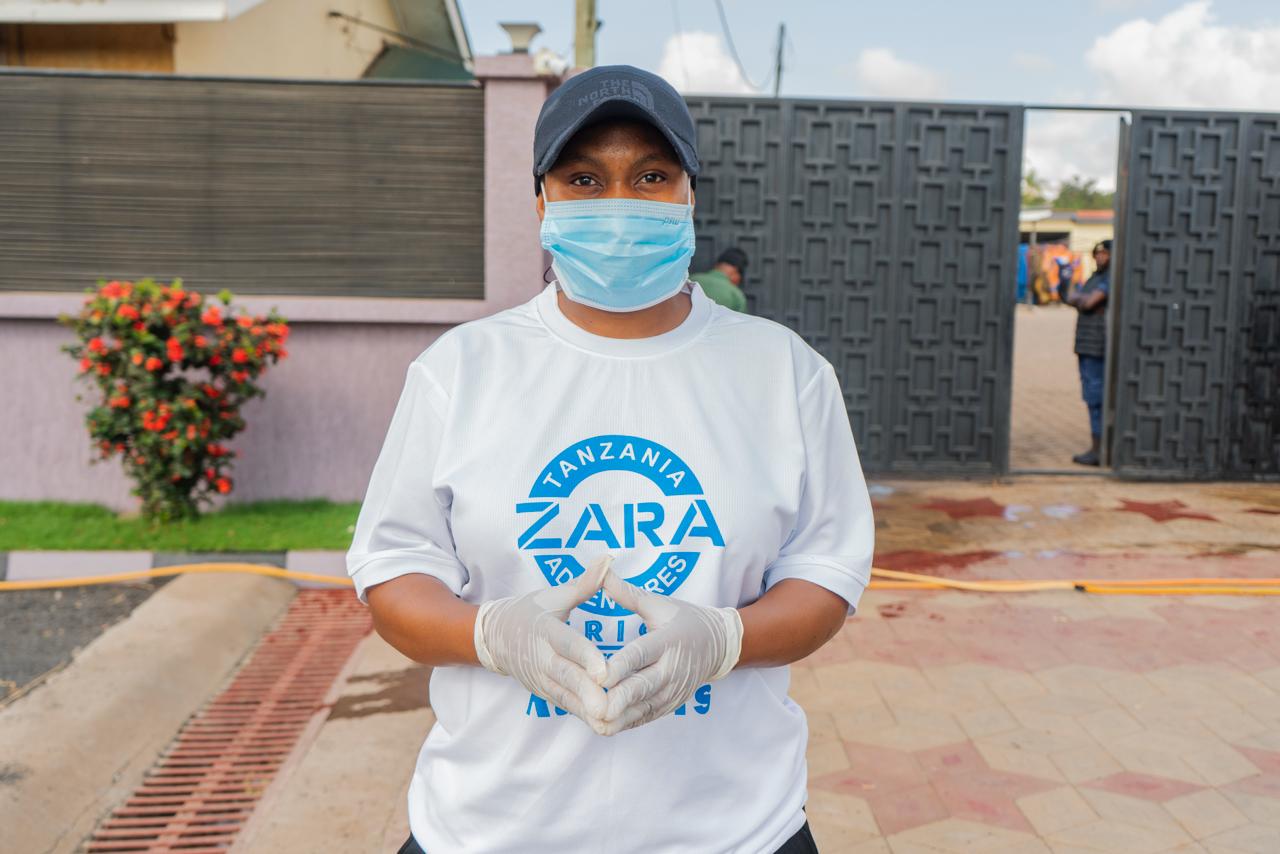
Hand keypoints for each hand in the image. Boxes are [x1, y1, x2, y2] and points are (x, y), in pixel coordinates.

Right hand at [474, 554, 610, 728]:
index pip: (566, 644)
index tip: (604, 670)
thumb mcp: (554, 595)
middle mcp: (540, 658)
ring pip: (566, 696)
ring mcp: (541, 679)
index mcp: (545, 630)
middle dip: (587, 693)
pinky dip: (583, 716)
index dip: (585, 657)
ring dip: (586, 710)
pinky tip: (605, 725)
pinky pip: (566, 705)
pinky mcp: (545, 692)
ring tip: (610, 721)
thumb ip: (584, 583)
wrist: (494, 638)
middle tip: (608, 706)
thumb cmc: (531, 612)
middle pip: (566, 676)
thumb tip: (608, 561)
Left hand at [597, 568, 742, 735]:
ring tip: (595, 724)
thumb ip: (627, 593)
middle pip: (643, 686)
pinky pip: (648, 715)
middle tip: (596, 709)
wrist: (717, 645)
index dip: (621, 665)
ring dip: (621, 717)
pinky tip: (606, 728)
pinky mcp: (671, 704)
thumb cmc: (682, 619)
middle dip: (620, 700)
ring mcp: (673, 690)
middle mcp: (672, 668)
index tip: (599, 674)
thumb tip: (602, 570)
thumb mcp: (658, 603)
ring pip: (645, 707)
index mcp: (667, 640)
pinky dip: (628, 723)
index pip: (641, 654)